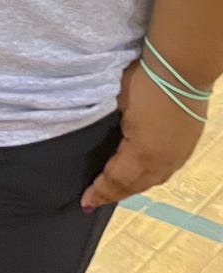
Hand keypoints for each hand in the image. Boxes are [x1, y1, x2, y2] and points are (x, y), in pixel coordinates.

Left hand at [82, 58, 206, 209]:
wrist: (183, 69)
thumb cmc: (143, 82)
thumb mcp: (116, 102)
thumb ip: (105, 123)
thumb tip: (91, 132)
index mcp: (142, 153)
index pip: (116, 179)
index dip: (100, 192)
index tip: (84, 203)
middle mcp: (163, 161)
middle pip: (136, 185)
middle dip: (115, 193)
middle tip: (96, 199)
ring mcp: (179, 155)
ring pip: (154, 180)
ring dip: (134, 187)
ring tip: (117, 189)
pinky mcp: (188, 145)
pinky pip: (167, 170)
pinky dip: (150, 176)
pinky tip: (142, 173)